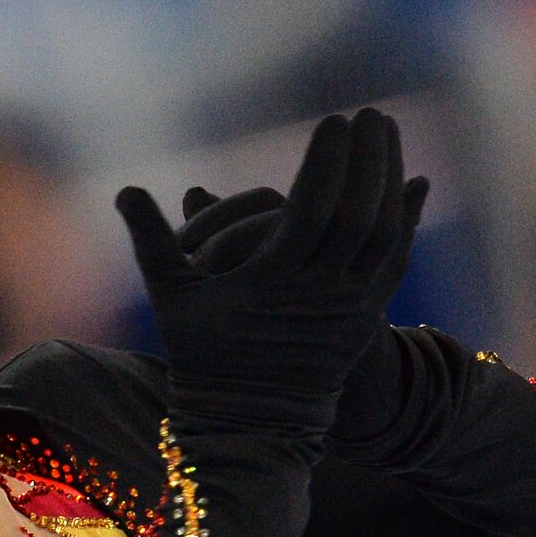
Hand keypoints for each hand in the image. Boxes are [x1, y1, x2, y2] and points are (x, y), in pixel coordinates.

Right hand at [115, 108, 425, 432]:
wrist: (249, 422)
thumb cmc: (202, 354)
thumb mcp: (171, 299)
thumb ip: (151, 241)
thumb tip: (124, 189)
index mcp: (271, 284)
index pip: (312, 212)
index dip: (327, 163)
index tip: (335, 119)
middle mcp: (318, 294)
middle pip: (359, 216)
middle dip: (368, 159)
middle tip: (371, 114)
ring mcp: (348, 308)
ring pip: (384, 235)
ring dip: (389, 179)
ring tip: (386, 135)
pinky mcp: (366, 318)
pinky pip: (394, 259)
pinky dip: (405, 218)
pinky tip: (410, 184)